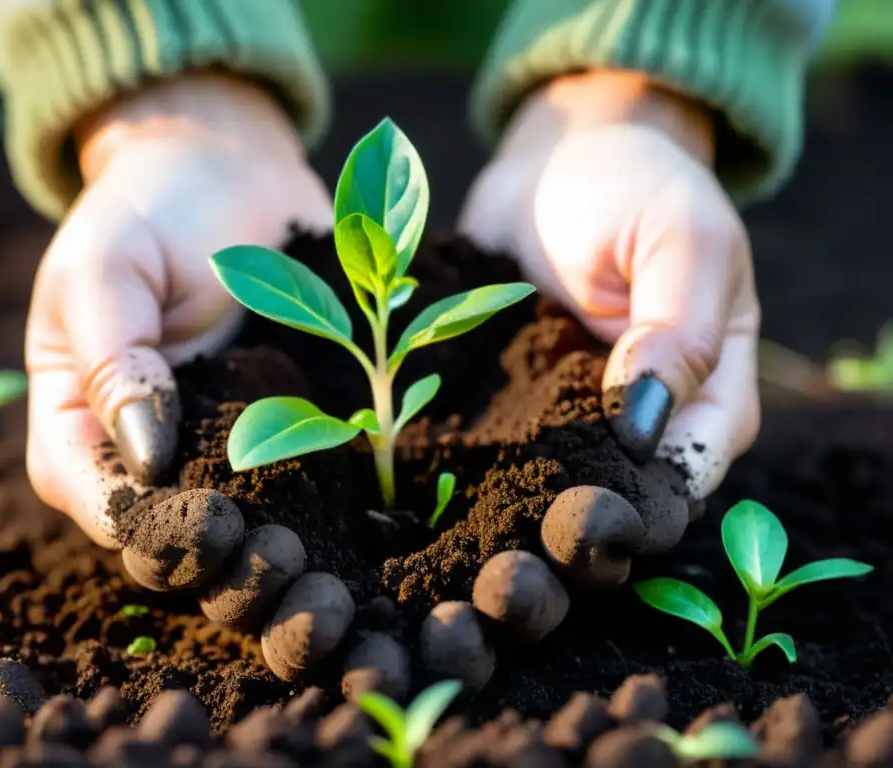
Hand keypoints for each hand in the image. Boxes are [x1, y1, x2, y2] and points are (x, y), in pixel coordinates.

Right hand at [25, 73, 330, 550]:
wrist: (226, 167)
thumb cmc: (150, 207)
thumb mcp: (108, 269)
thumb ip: (115, 362)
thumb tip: (148, 463)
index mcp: (75, 417)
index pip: (94, 499)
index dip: (145, 528)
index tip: (210, 528)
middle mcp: (138, 448)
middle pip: (164, 531)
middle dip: (217, 553)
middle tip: (281, 556)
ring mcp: (207, 445)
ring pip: (232, 524)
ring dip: (272, 544)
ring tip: (318, 553)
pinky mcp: (268, 430)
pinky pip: (290, 483)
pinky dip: (320, 505)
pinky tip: (360, 516)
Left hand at [460, 70, 759, 499]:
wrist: (554, 159)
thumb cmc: (633, 186)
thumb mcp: (679, 238)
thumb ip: (679, 330)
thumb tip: (641, 426)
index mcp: (710, 387)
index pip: (690, 469)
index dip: (646, 500)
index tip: (589, 512)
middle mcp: (644, 414)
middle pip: (619, 492)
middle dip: (572, 513)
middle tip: (517, 535)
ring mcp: (574, 413)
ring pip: (554, 481)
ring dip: (515, 497)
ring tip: (467, 512)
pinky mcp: (518, 400)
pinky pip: (498, 442)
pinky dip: (471, 456)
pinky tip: (432, 469)